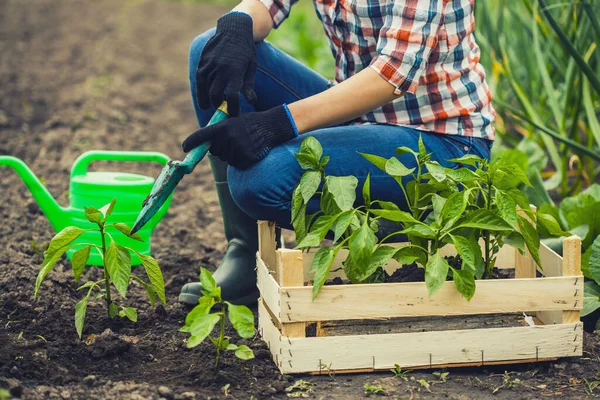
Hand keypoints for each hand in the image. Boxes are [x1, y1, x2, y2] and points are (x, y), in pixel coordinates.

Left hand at [182, 106, 296, 168]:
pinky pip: (235, 164)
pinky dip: (239, 160)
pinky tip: (247, 150)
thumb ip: (219, 132)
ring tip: (242, 144)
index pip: (202, 135)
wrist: (270, 126)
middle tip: (232, 140)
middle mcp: (228, 138)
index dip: (191, 142)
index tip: (184, 148)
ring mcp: (237, 149)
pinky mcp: (245, 158)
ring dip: (231, 155)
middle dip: (220, 148)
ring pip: (225, 158)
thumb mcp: (232, 121)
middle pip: (214, 151)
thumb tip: (206, 146)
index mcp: (222, 126)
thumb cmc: (249, 123)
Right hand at [197, 12, 256, 116]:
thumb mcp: (251, 67)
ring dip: (209, 100)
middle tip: (223, 110)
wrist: (233, 29)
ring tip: (214, 105)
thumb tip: (251, 102)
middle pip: (215, 95)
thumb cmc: (245, 51)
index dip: (233, 108)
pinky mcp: (203, 62)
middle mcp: (221, 68)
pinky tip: (204, 100)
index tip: (234, 114)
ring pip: (205, 89)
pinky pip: (200, 81)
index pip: (232, 96)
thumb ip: (249, 86)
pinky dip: (201, 92)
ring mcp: (210, 65)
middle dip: (219, 106)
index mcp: (235, 71)